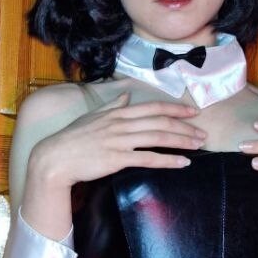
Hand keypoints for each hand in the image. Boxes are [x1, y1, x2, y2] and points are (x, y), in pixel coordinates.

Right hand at [29, 90, 207, 188]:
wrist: (54, 158)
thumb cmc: (71, 139)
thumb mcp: (91, 117)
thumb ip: (111, 106)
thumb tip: (125, 95)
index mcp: (117, 113)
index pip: (153, 107)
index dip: (176, 108)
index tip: (193, 111)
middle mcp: (121, 123)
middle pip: (160, 122)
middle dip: (185, 126)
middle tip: (203, 132)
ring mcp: (119, 141)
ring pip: (158, 138)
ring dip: (182, 141)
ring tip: (198, 145)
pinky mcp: (117, 159)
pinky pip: (148, 159)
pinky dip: (168, 160)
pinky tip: (182, 162)